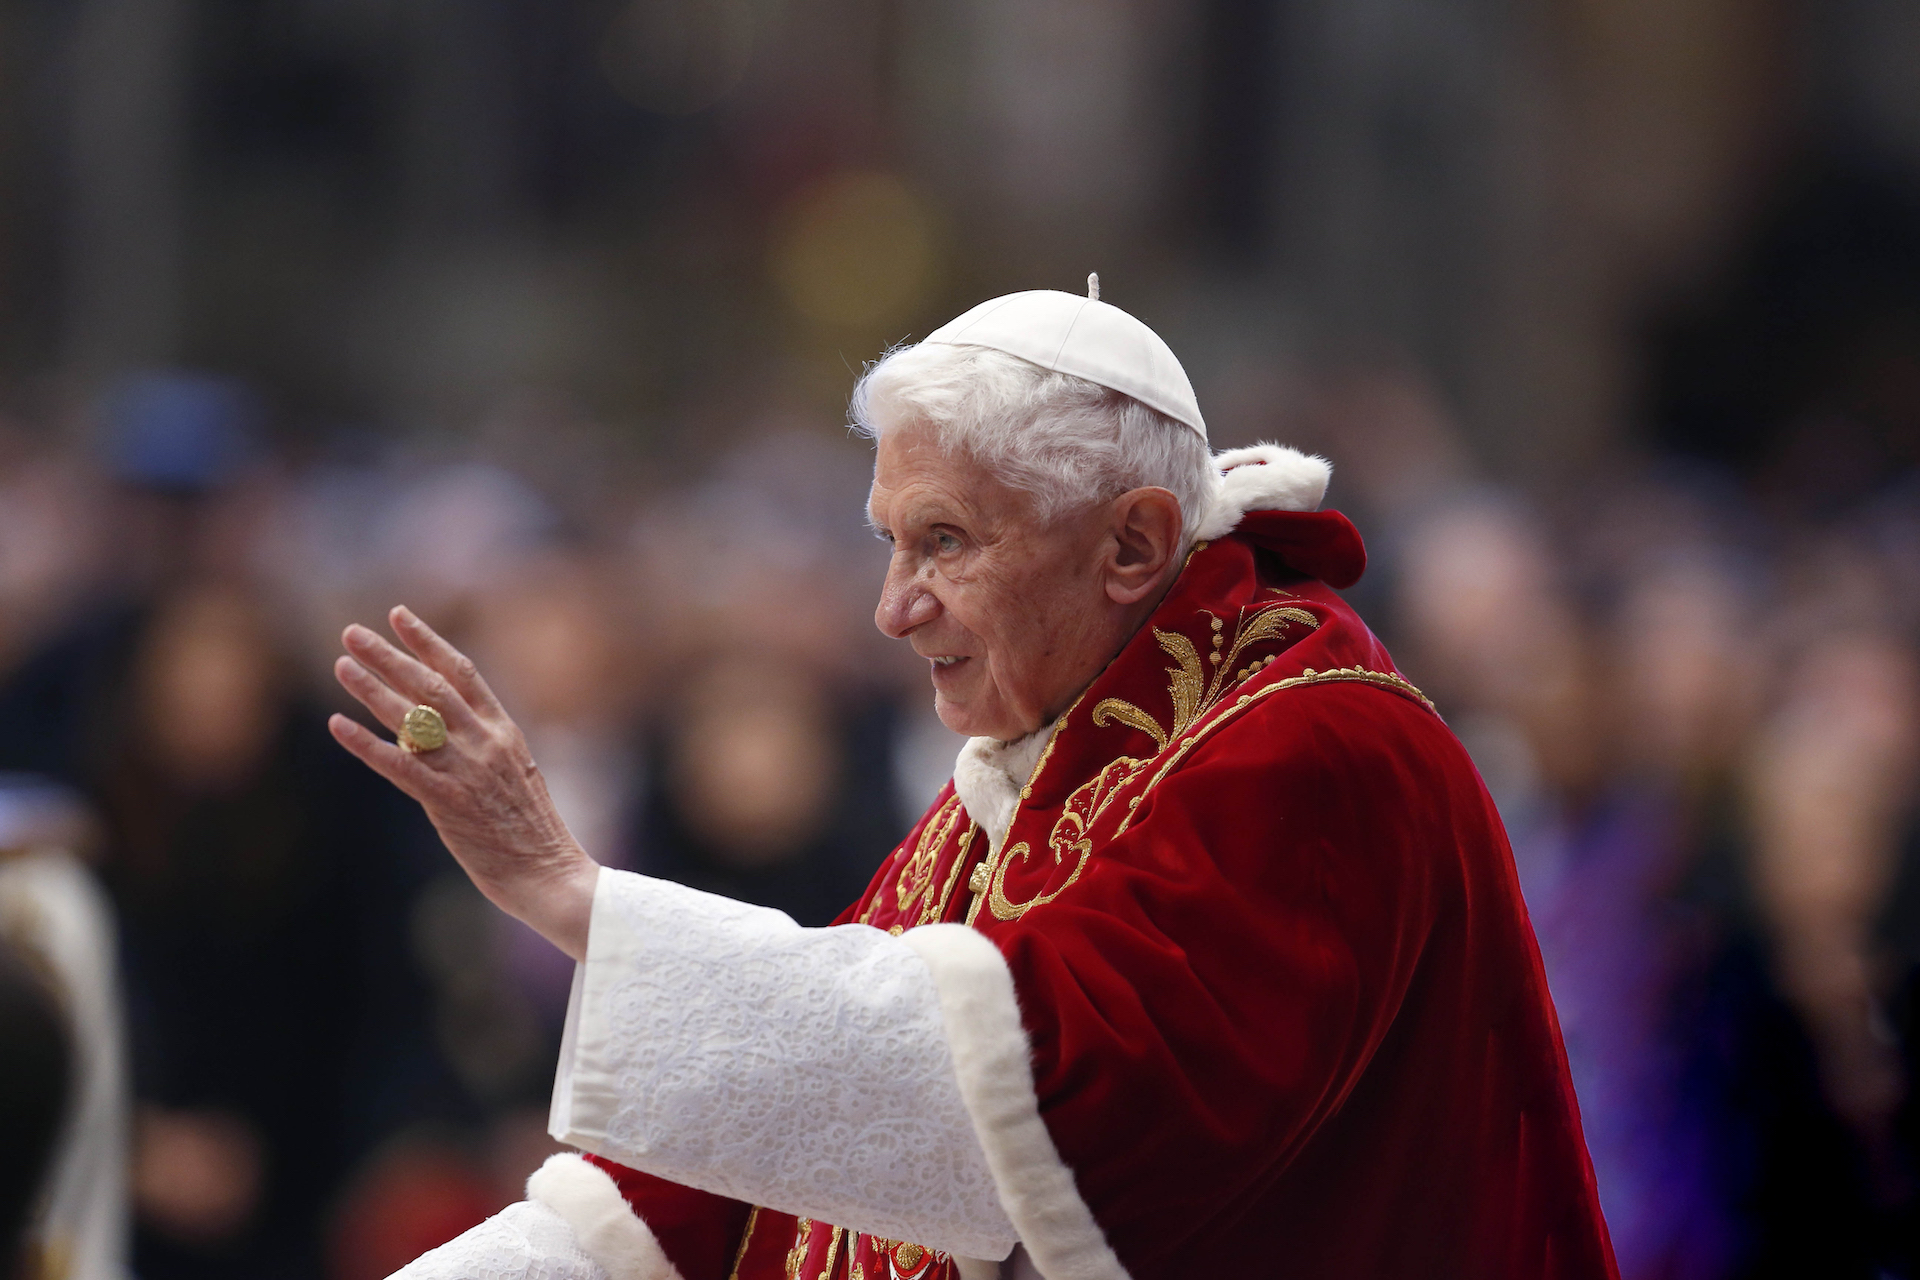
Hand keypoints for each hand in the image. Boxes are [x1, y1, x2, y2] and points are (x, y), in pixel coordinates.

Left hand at [330, 606, 598, 959]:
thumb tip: (434, 729)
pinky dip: (365, 744)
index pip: (463, 673)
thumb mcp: (516, 774)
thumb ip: (480, 747)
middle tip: (351, 633)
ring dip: (371, 688)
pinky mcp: (448, 802)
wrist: (549, 873)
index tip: (398, 615)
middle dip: (389, 655)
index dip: (428, 642)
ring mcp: (467, 770)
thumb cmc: (530, 831)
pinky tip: (338, 725)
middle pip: (430, 686)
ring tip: (341, 665)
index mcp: (504, 731)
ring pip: (412, 718)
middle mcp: (485, 742)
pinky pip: (399, 765)